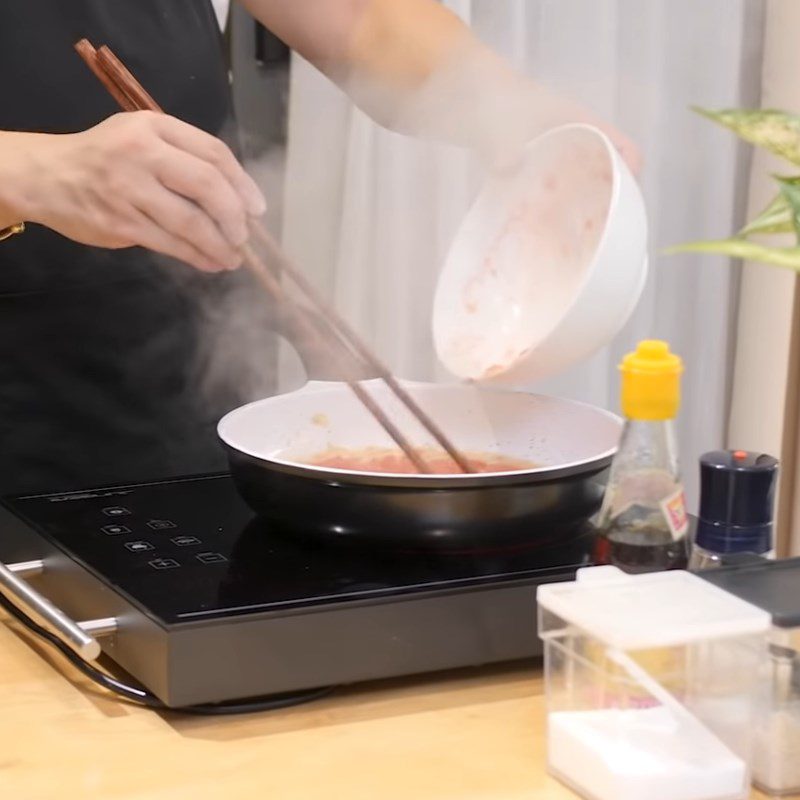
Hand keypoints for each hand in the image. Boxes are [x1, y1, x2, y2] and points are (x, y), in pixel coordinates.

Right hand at [0, 112, 265, 271]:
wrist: (47, 176)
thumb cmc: (106, 158)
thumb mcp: (143, 138)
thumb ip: (185, 159)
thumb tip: (237, 200)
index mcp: (154, 127)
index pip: (213, 154)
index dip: (242, 184)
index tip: (257, 208)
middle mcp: (142, 153)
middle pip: (207, 185)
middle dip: (234, 217)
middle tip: (244, 236)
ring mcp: (129, 189)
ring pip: (191, 222)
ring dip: (219, 245)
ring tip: (233, 257)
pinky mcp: (120, 222)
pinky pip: (170, 244)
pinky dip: (196, 256)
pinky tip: (210, 262)